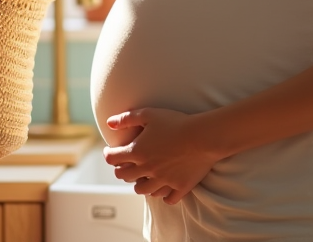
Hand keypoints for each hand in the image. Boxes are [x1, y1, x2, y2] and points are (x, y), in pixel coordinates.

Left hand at [103, 108, 221, 204]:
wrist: (203, 136)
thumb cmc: (176, 122)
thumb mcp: (149, 114)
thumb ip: (127, 118)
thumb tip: (109, 123)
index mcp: (137, 152)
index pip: (112, 160)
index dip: (109, 154)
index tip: (111, 151)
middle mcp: (147, 170)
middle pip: (124, 177)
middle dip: (121, 170)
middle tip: (125, 164)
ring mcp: (163, 181)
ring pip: (143, 191)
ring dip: (140, 184)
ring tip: (143, 178)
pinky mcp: (179, 187)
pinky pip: (167, 198)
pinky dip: (163, 195)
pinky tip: (164, 189)